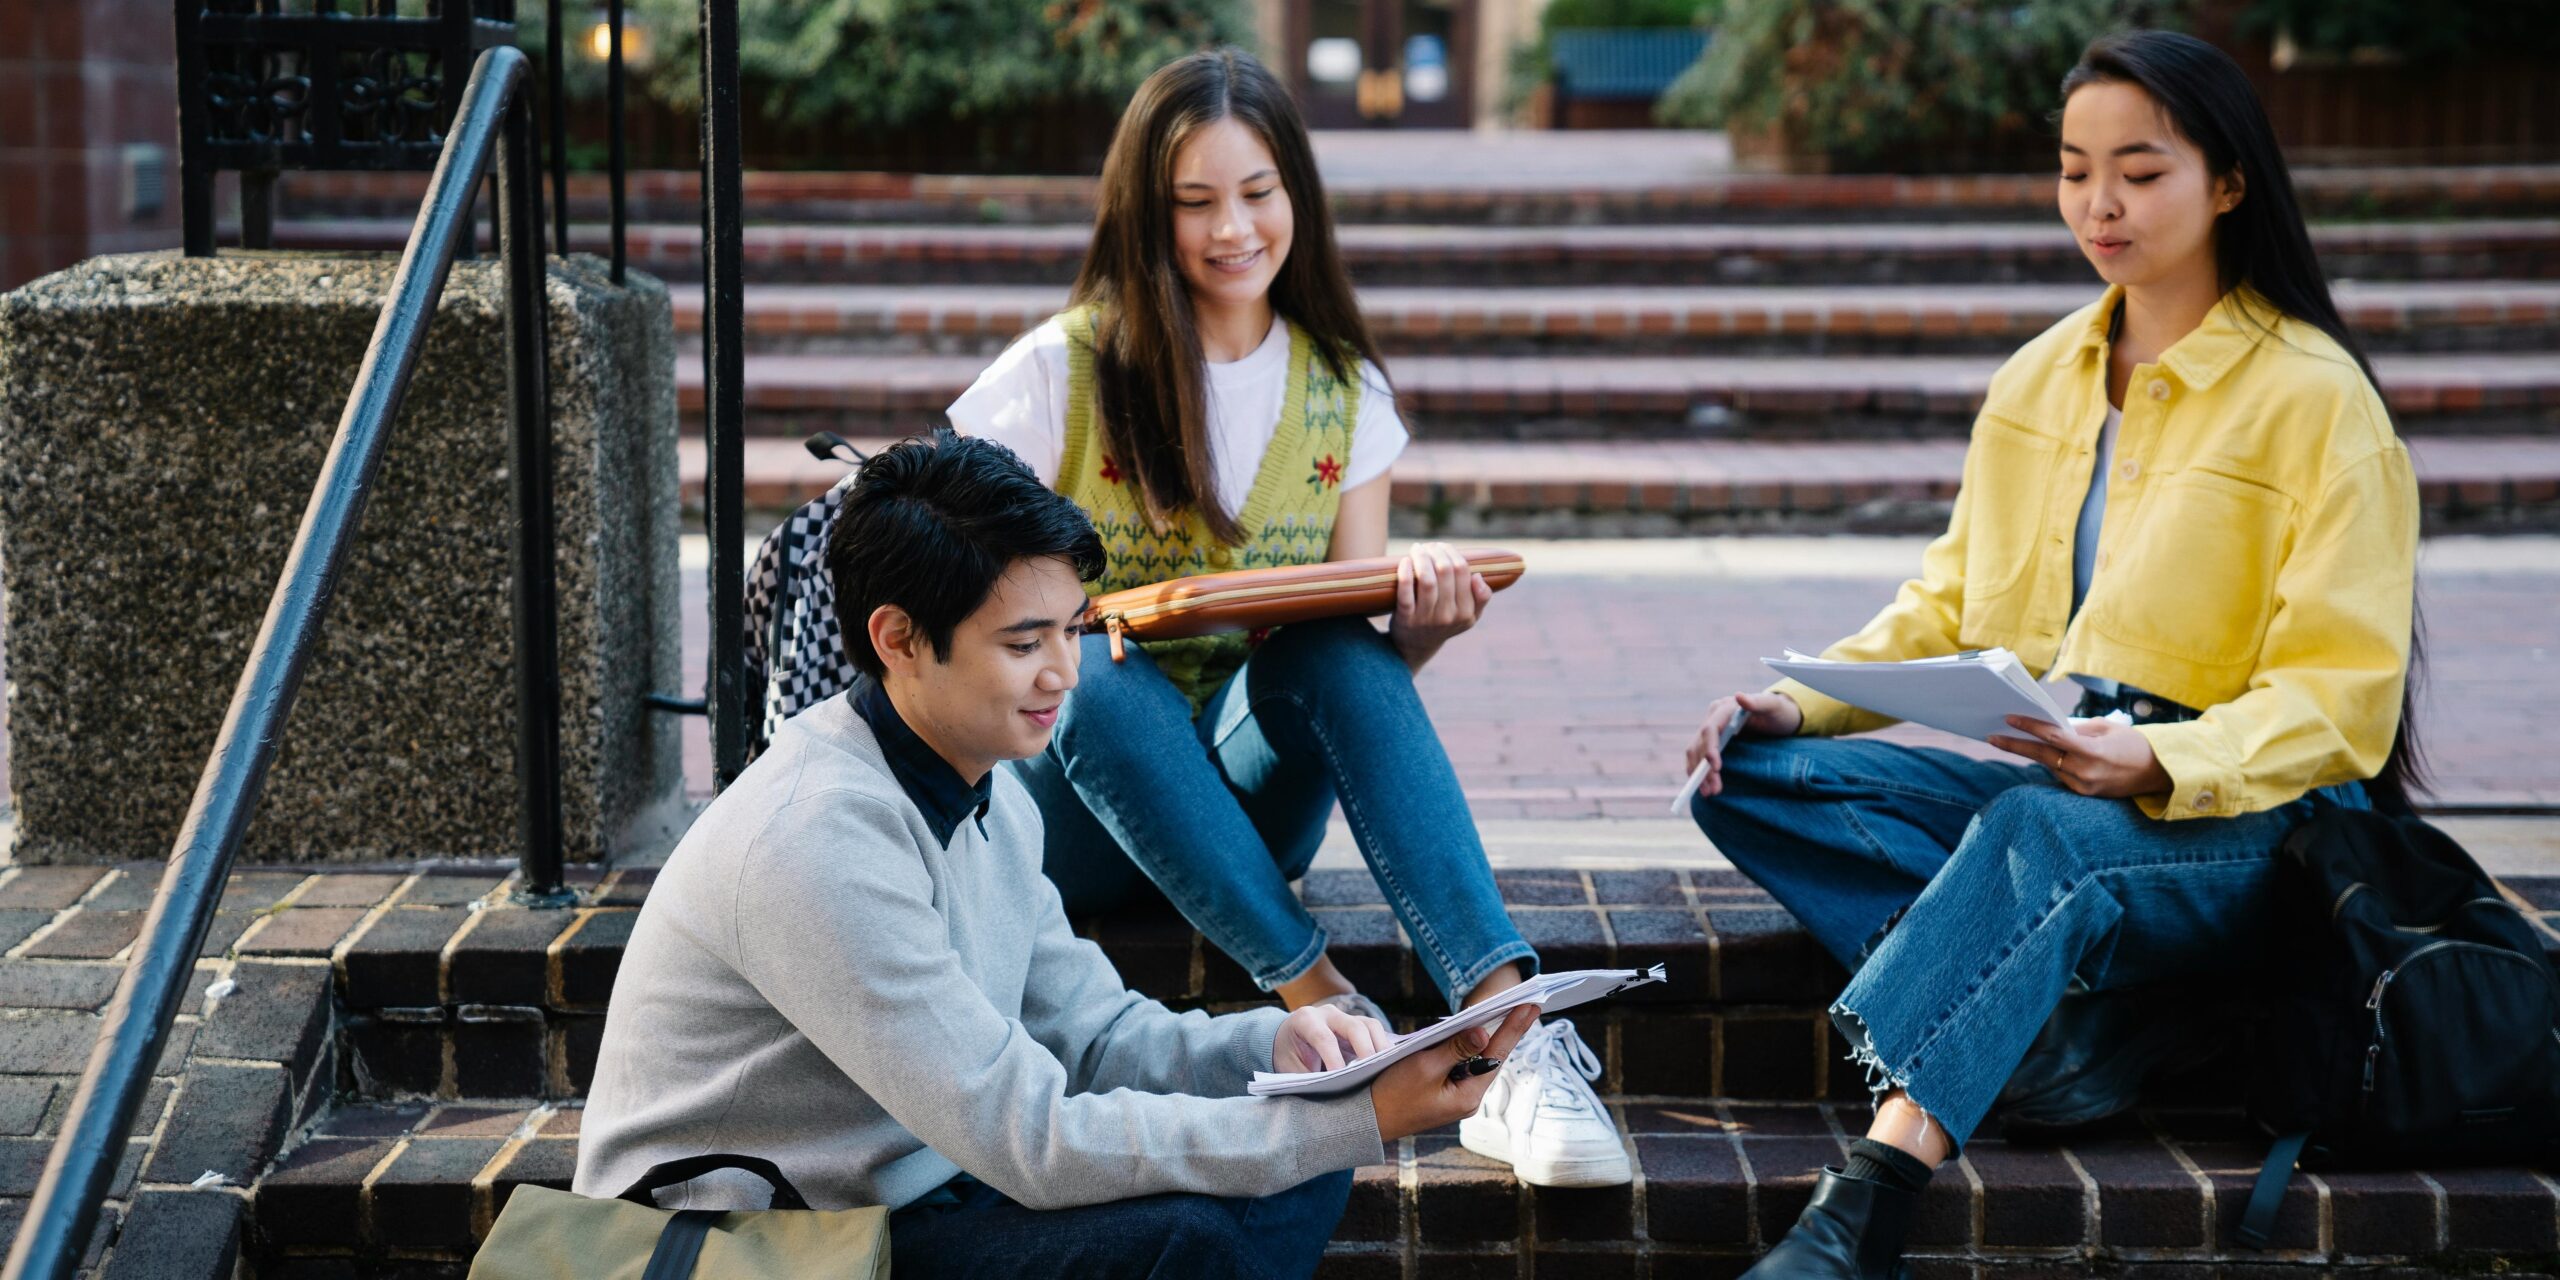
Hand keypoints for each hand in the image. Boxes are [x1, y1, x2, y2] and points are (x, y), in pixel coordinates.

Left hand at [1274, 1004, 1393, 1073]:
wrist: (1287, 1038)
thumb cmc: (1288, 1055)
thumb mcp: (1290, 1067)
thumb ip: (1308, 1078)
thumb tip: (1330, 1094)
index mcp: (1305, 1020)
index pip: (1324, 1038)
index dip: (1333, 1058)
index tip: (1340, 1077)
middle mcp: (1328, 1014)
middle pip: (1354, 1027)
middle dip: (1365, 1050)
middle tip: (1371, 1072)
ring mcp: (1345, 1017)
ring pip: (1370, 1025)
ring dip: (1380, 1047)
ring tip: (1386, 1069)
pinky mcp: (1357, 1025)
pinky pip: (1375, 1032)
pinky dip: (1383, 1047)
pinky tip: (1387, 1065)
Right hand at [1371, 1006, 1539, 1142]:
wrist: (1367, 1121)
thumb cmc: (1392, 1094)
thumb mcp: (1424, 1067)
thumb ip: (1455, 1048)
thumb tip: (1482, 1032)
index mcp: (1468, 1095)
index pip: (1498, 1053)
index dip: (1515, 1027)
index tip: (1532, 1006)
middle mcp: (1467, 1098)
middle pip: (1491, 1056)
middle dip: (1506, 1030)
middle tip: (1526, 1004)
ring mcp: (1456, 1096)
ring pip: (1476, 1060)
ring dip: (1487, 1036)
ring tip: (1507, 1013)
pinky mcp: (1444, 1092)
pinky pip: (1461, 1064)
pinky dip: (1466, 1046)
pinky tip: (1471, 1031)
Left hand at [1388, 542, 1492, 668]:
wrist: (1416, 646)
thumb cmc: (1445, 623)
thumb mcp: (1469, 617)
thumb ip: (1481, 598)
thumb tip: (1478, 576)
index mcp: (1466, 612)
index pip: (1463, 571)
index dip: (1452, 553)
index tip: (1442, 547)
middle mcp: (1448, 616)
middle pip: (1445, 571)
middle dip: (1436, 551)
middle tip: (1428, 546)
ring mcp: (1426, 618)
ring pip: (1426, 580)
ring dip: (1421, 558)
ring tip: (1417, 549)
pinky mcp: (1406, 619)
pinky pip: (1405, 593)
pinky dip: (1405, 573)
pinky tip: (1404, 561)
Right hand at [1681, 691, 1801, 797]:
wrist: (1781, 718)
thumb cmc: (1780, 712)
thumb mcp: (1774, 706)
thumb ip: (1758, 702)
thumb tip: (1739, 696)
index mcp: (1724, 708)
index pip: (1710, 729)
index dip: (1709, 749)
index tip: (1716, 768)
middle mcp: (1713, 718)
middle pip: (1700, 744)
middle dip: (1703, 769)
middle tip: (1712, 791)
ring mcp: (1711, 730)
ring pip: (1696, 754)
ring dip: (1698, 774)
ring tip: (1709, 794)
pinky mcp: (1713, 742)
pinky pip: (1699, 758)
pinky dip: (1699, 773)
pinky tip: (1703, 786)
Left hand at [1988, 715, 2171, 797]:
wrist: (2158, 772)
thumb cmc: (2133, 744)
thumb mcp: (2106, 729)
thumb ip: (2076, 730)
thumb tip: (2049, 728)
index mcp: (2092, 751)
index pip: (2052, 737)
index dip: (2029, 727)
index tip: (2009, 718)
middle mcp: (2085, 771)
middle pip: (2042, 756)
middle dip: (2015, 746)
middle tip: (1992, 737)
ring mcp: (2084, 786)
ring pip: (2050, 766)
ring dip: (2034, 754)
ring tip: (2013, 741)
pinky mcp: (2084, 794)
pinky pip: (2061, 776)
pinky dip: (2053, 764)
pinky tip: (2045, 755)